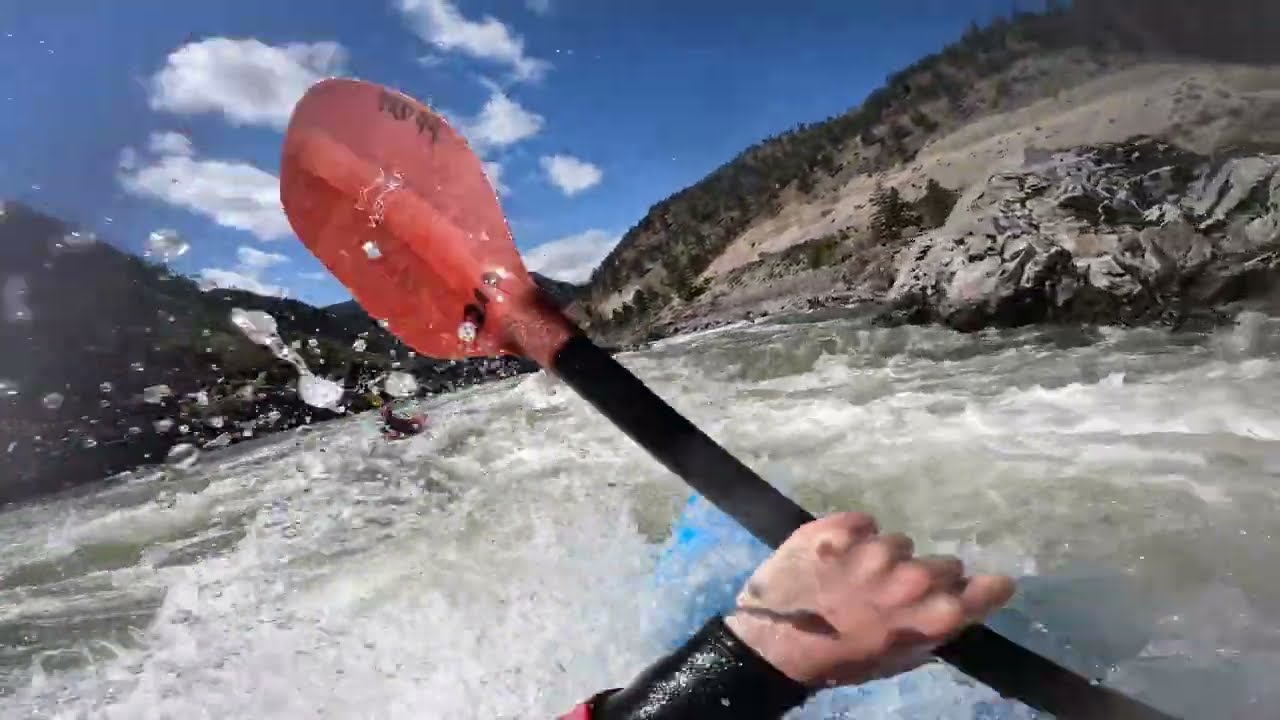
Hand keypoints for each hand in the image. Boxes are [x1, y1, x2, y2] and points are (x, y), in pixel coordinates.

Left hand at [724, 512, 1014, 688]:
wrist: (772, 643)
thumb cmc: (837, 661)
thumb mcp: (894, 659)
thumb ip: (931, 630)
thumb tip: (954, 606)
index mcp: (929, 615)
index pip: (984, 590)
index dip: (987, 586)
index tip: (992, 583)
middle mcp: (911, 578)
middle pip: (942, 563)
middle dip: (924, 575)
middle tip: (893, 590)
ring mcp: (875, 549)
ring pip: (898, 542)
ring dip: (883, 556)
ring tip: (853, 576)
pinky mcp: (841, 527)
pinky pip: (863, 522)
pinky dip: (853, 535)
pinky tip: (835, 555)